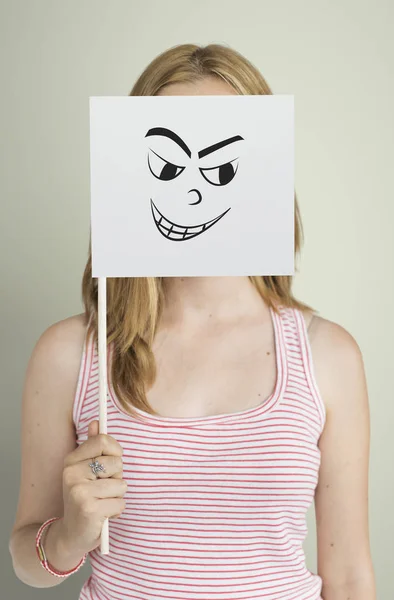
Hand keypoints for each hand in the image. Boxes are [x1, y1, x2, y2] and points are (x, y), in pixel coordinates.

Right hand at [58, 420, 125, 555]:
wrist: (70, 535)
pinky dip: (116, 511)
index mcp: (71, 461)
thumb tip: (97, 422)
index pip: (103, 441)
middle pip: (115, 461)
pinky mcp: (90, 510)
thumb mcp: (85, 471)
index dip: (114, 451)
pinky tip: (103, 516)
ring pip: (121, 484)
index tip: (111, 464)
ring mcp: (80, 492)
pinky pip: (120, 503)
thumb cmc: (83, 498)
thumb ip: (92, 447)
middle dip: (117, 476)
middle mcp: (72, 474)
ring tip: (102, 503)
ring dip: (117, 496)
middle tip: (103, 489)